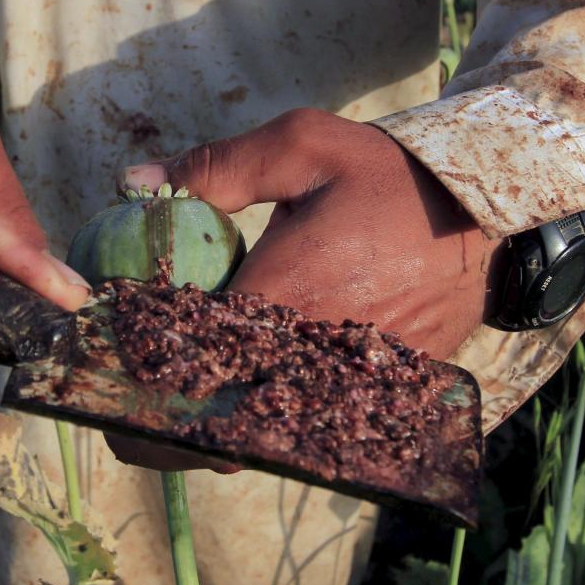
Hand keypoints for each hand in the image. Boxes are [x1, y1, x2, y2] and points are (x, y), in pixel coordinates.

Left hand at [105, 108, 499, 471]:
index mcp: (285, 297)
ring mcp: (349, 384)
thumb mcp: (303, 146)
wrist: (486, 212)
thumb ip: (216, 168)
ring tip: (173, 411)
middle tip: (124, 415)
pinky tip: (243, 400)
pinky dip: (267, 424)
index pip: (190, 366)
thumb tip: (136, 185)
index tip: (98, 383)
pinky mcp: (378, 395)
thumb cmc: (389, 176)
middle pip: (218, 426)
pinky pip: (307, 428)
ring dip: (213, 432)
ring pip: (261, 438)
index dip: (136, 387)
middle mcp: (314, 355)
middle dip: (164, 429)